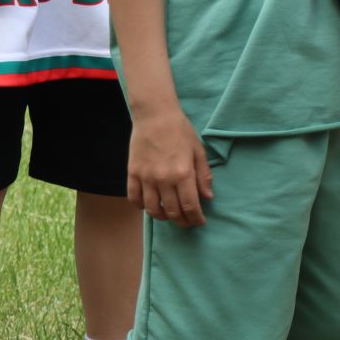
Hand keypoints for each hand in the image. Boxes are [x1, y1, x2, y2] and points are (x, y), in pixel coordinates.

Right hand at [127, 109, 212, 226]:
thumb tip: (207, 197)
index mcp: (183, 173)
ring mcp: (146, 178)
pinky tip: (150, 206)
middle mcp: (164, 179)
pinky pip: (134, 198)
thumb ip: (203, 175)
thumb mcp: (198, 151)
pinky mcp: (132, 174)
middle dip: (182, 221)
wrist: (155, 116)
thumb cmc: (180, 131)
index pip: (190, 206)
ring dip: (163, 217)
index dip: (196, 218)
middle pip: (172, 211)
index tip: (200, 222)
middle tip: (188, 223)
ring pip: (152, 209)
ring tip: (171, 216)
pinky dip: (142, 207)